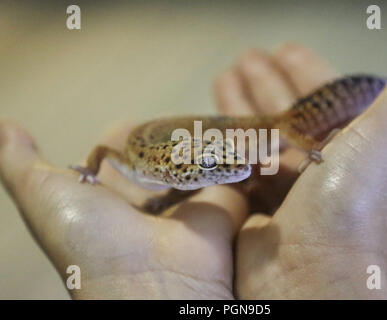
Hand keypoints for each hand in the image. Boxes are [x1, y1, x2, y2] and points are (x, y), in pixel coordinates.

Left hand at [0, 122, 248, 298]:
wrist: (150, 286)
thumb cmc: (89, 240)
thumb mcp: (43, 196)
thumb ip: (21, 163)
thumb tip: (6, 125)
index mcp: (111, 198)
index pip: (119, 155)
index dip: (123, 136)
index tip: (130, 124)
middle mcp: (150, 201)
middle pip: (160, 156)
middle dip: (166, 136)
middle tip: (173, 118)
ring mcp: (188, 203)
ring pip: (195, 161)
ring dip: (199, 141)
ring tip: (203, 119)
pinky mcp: (224, 205)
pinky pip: (229, 172)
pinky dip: (233, 153)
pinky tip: (234, 130)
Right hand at [215, 25, 386, 298]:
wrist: (312, 275)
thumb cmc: (350, 205)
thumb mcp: (385, 136)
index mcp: (349, 142)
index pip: (323, 94)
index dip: (305, 69)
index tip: (283, 49)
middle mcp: (317, 162)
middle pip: (286, 111)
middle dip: (264, 83)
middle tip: (242, 58)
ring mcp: (283, 184)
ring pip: (258, 135)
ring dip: (241, 107)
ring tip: (223, 79)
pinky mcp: (253, 203)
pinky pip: (236, 164)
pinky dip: (223, 143)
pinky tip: (208, 127)